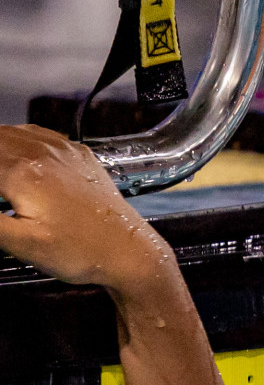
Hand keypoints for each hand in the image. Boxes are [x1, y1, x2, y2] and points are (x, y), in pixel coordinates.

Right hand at [0, 124, 172, 290]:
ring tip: (4, 183)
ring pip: (10, 132)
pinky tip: (17, 161)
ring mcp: (63, 149)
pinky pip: (37, 134)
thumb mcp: (22, 244)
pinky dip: (17, 142)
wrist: (130, 252)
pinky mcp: (78, 154)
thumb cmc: (82, 252)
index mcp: (22, 171)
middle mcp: (41, 151)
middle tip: (1, 197)